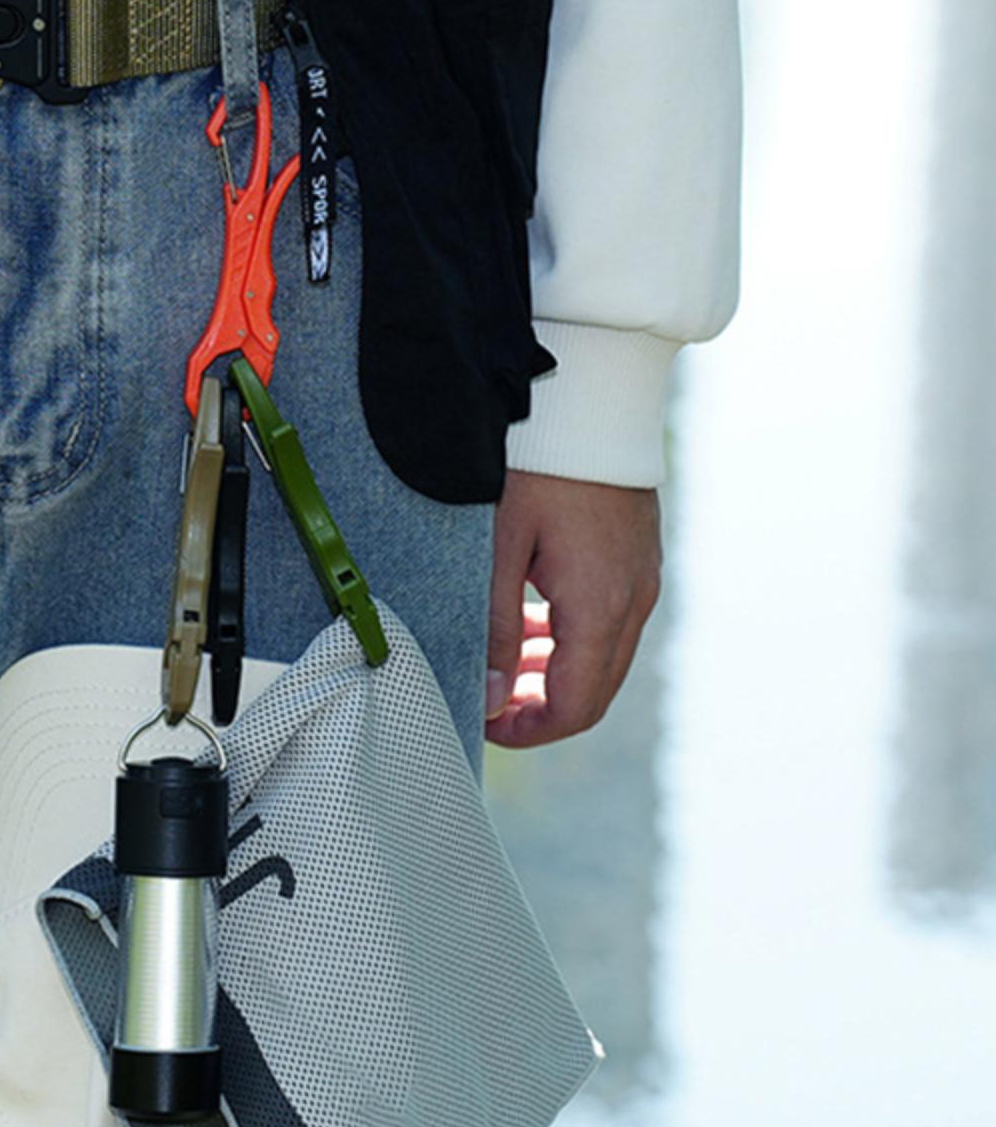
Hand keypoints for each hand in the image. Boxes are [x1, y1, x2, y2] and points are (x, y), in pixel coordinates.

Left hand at [485, 467, 661, 747]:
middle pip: (593, 694)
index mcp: (600, 607)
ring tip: (503, 667)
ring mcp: (644, 580)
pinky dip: (572, 644)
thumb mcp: (498, 549)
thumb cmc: (536, 466)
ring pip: (604, 662)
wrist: (589, 396)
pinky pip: (612, 625)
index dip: (527, 730)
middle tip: (487, 701)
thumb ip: (495, 629)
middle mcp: (634, 601)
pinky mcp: (640, 561)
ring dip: (555, 677)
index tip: (483, 723)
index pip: (574, 708)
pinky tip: (531, 627)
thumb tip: (491, 698)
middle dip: (539, 711)